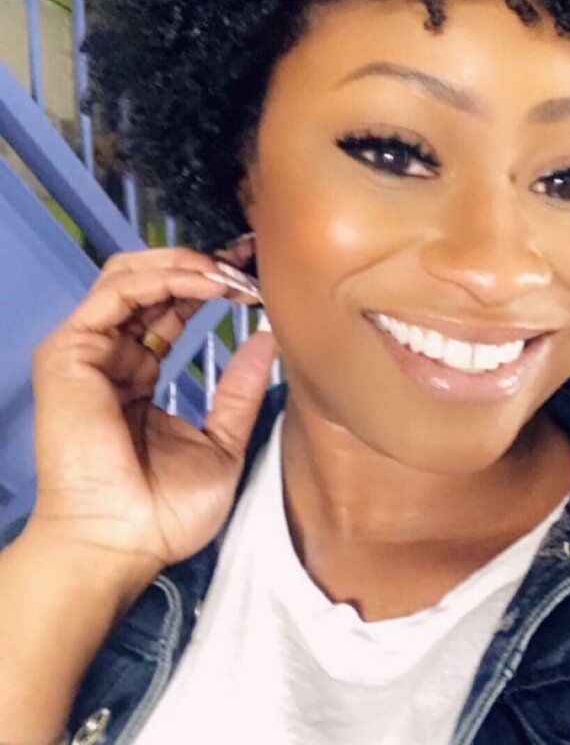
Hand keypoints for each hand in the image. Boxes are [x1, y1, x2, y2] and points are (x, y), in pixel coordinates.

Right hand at [25, 247, 276, 579]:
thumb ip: (237, 390)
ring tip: (233, 272)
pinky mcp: (70, 352)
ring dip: (187, 265)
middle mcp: (111, 355)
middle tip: (249, 259)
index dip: (211, 285)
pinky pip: (117, 293)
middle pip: (150, 282)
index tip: (255, 276)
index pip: (171, 308)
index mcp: (138, 373)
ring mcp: (87, 351)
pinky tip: (207, 283)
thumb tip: (266, 339)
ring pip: (130, 275)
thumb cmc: (164, 511)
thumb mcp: (221, 442)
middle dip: (202, 263)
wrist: (121, 543)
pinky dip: (164, 278)